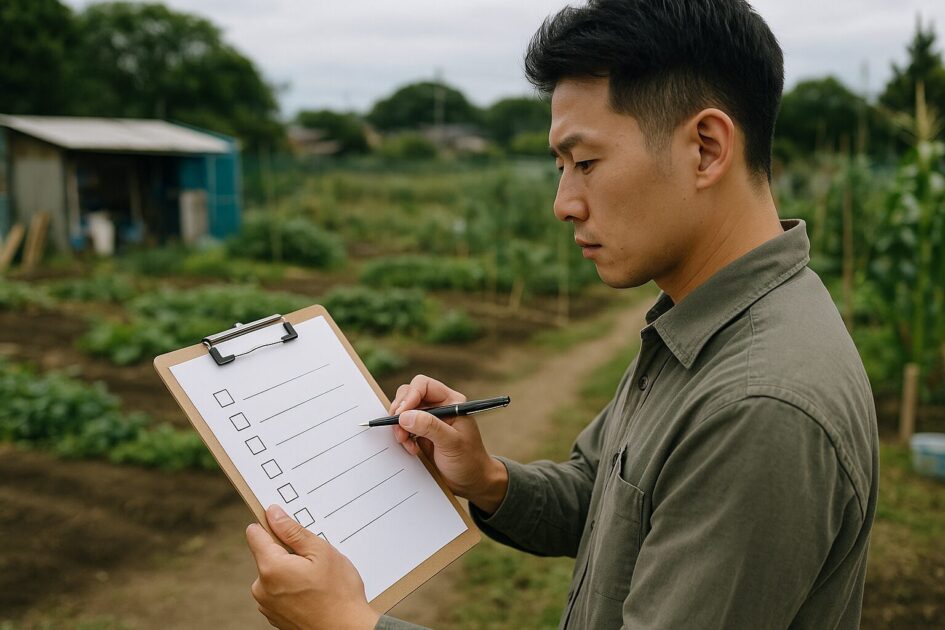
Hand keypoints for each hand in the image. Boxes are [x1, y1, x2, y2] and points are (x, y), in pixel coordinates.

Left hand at [246, 505, 379, 629]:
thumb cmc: (339, 594)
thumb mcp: (321, 551)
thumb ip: (293, 531)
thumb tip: (273, 514)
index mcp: (271, 568)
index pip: (255, 533)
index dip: (272, 525)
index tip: (287, 526)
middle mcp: (261, 588)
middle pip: (266, 554)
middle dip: (287, 552)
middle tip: (313, 560)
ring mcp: (267, 605)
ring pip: (274, 573)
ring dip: (290, 571)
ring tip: (316, 580)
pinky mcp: (274, 615)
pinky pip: (278, 591)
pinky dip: (292, 588)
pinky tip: (312, 593)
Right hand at [389, 374, 507, 512]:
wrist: (471, 481)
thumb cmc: (469, 460)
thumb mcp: (452, 443)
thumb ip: (430, 427)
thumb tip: (405, 416)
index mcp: (451, 402)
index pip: (423, 386)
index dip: (410, 396)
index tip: (401, 414)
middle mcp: (438, 406)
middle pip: (409, 395)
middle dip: (401, 412)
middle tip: (400, 431)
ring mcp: (428, 420)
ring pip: (403, 411)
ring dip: (399, 426)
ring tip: (406, 442)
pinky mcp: (420, 433)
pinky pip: (403, 427)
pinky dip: (402, 436)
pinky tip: (411, 449)